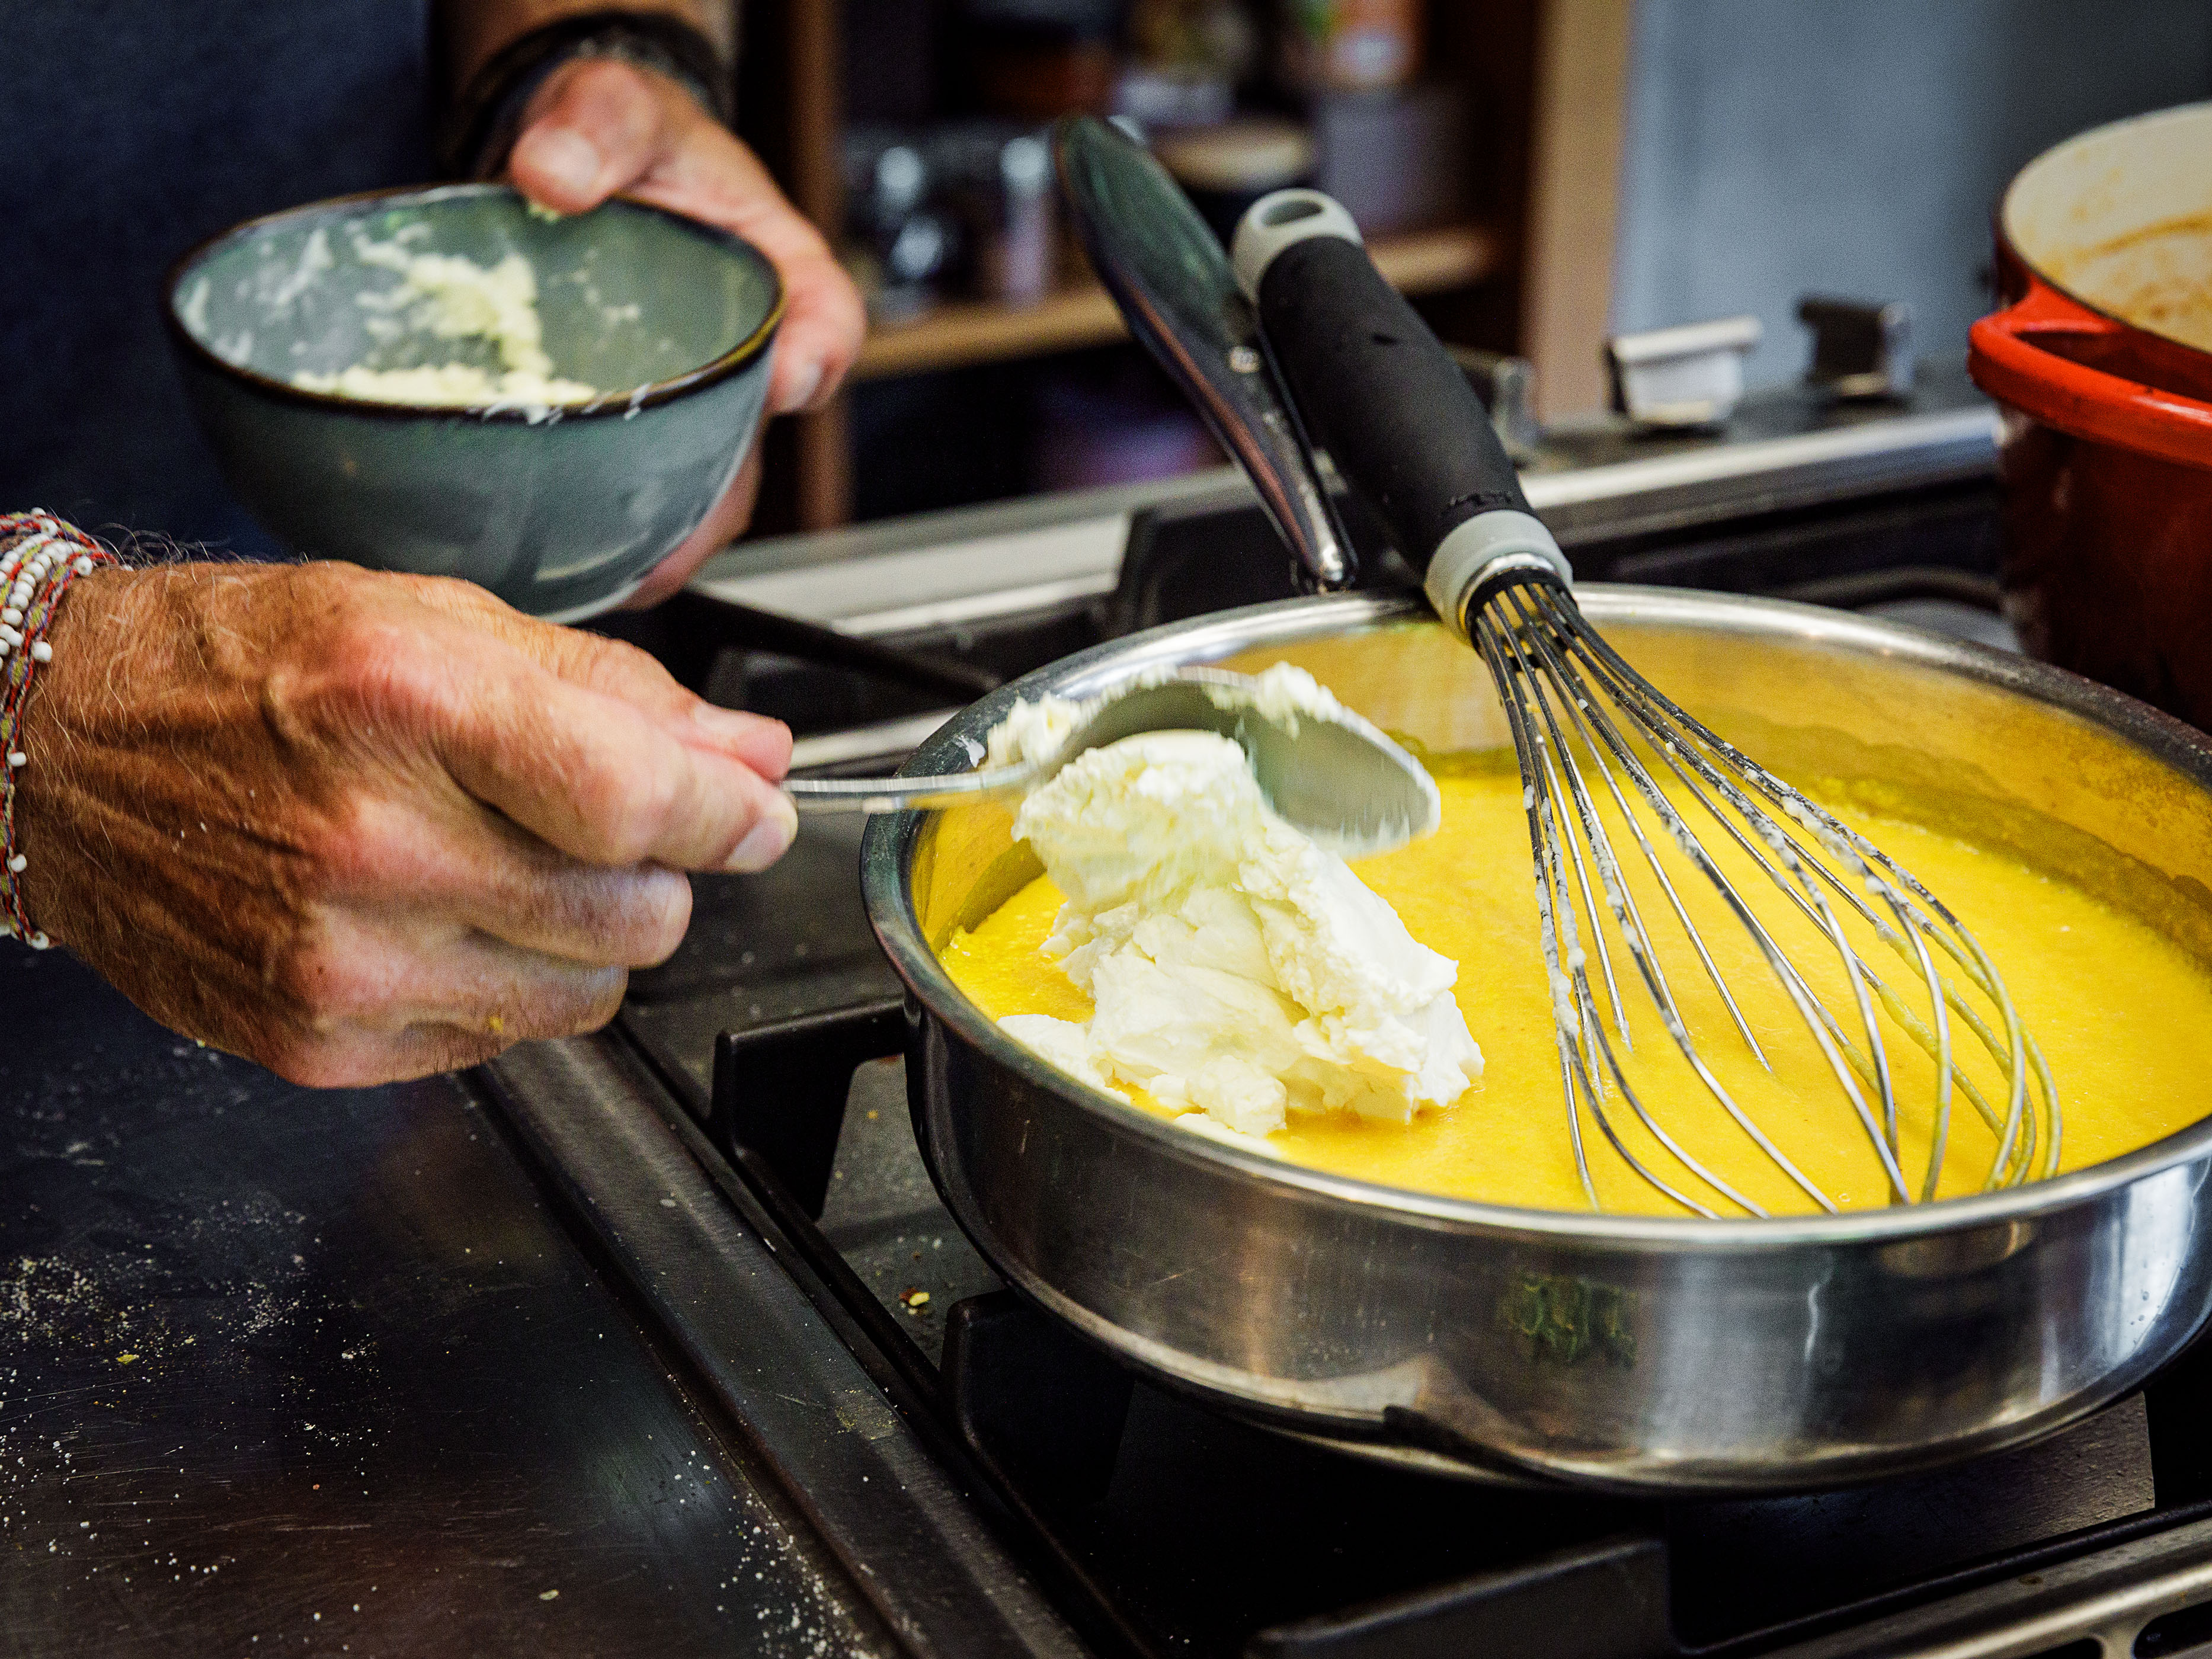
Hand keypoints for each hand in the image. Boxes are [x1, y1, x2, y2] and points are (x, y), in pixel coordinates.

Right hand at [15, 562, 795, 1086]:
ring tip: (501, 862)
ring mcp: (341, 959)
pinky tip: (437, 915)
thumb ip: (619, 695)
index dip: (730, 815)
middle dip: (651, 869)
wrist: (59, 755)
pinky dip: (505, 982)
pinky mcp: (319, 1042)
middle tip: (590, 822)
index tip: (756, 813)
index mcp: (405, 702)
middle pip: (638, 912)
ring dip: (585, 933)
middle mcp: (370, 842)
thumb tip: (753, 756)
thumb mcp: (436, 622)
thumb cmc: (243, 670)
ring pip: (590, 992)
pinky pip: (506, 1038)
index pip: (640, 799)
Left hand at [507, 58, 866, 605]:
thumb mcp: (617, 106)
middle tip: (675, 542)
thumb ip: (595, 123)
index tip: (793, 377)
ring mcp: (698, 403)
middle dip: (722, 501)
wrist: (577, 164)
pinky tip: (576, 564)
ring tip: (622, 577)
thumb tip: (551, 174)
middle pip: (766, 439)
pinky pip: (652, 495)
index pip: (827, 317)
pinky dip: (623, 535)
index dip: (820, 352)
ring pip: (711, 489)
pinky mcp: (643, 430)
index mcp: (775, 270)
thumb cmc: (626, 140)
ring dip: (675, 541)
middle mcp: (748, 353)